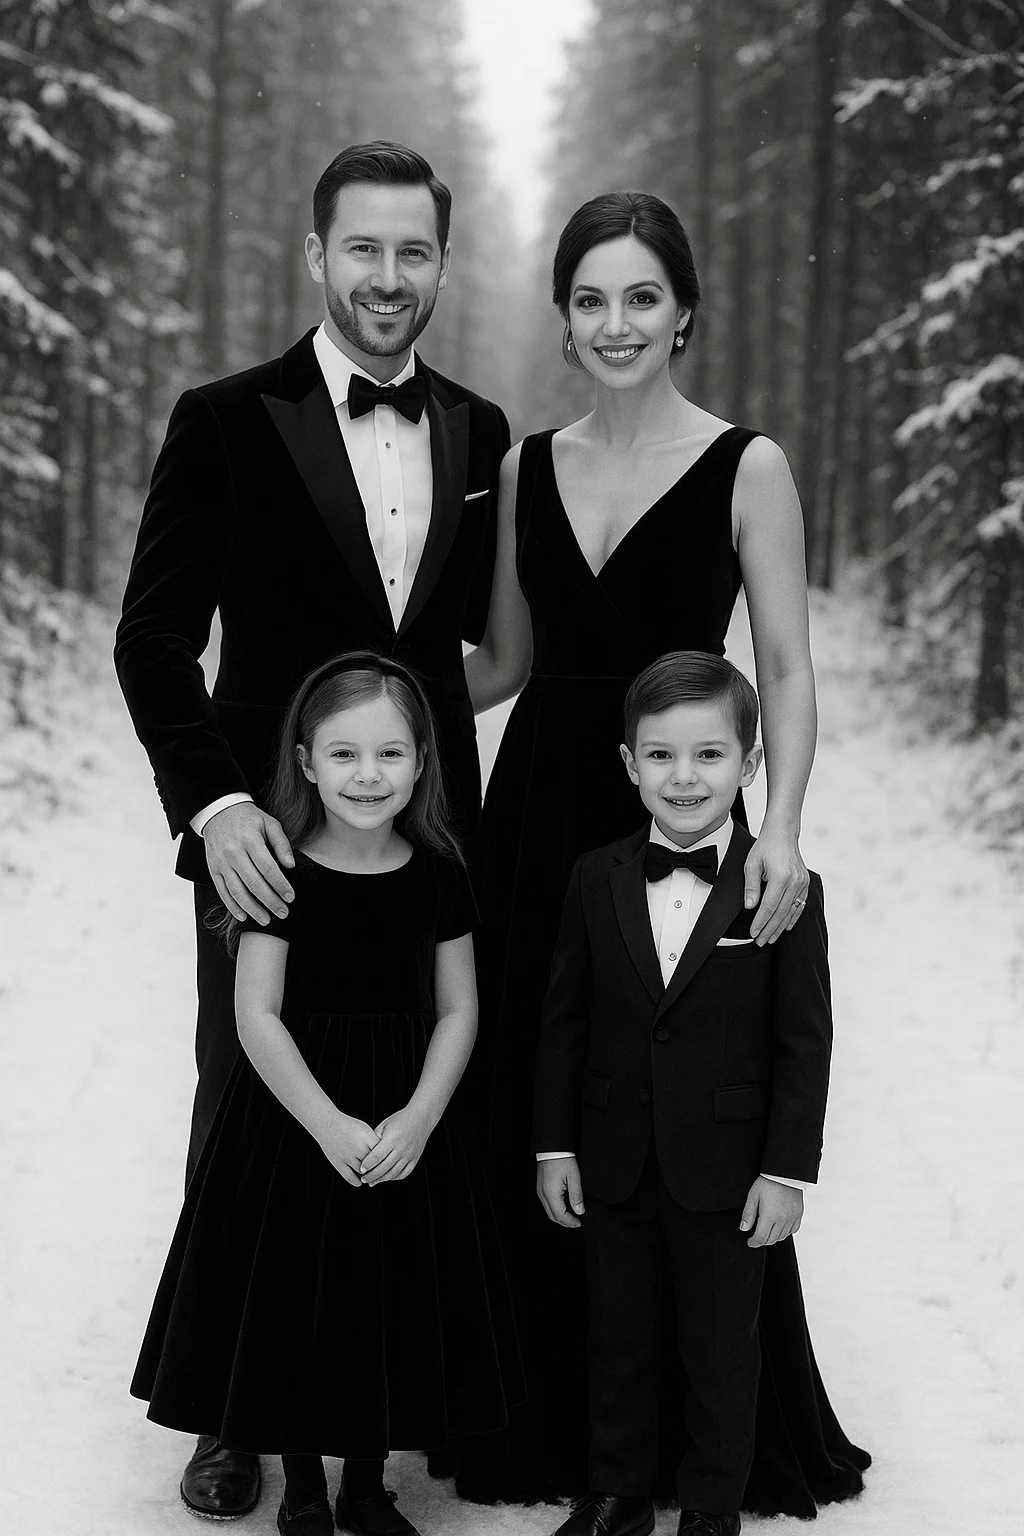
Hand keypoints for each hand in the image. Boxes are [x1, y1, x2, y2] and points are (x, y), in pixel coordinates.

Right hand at [203, 802, 294, 923]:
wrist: (218, 811)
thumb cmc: (248, 818)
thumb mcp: (269, 823)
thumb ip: (281, 844)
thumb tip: (290, 865)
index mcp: (250, 841)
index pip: (268, 868)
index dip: (280, 885)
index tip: (290, 897)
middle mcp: (234, 853)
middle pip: (254, 883)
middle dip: (270, 901)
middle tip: (283, 912)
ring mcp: (221, 863)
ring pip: (237, 892)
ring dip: (253, 909)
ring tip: (266, 919)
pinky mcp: (213, 869)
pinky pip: (222, 892)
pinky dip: (232, 907)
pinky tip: (244, 916)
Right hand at [319, 1113, 379, 1188]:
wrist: (327, 1124)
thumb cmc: (348, 1126)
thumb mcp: (365, 1129)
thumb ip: (374, 1141)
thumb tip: (385, 1154)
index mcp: (366, 1137)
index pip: (382, 1152)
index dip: (386, 1156)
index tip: (388, 1159)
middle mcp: (357, 1148)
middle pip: (374, 1163)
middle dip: (378, 1167)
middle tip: (381, 1170)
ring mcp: (347, 1157)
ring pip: (363, 1172)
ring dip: (368, 1174)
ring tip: (371, 1175)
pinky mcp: (338, 1163)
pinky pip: (350, 1177)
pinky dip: (356, 1182)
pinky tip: (360, 1182)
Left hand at [359, 1105, 431, 1185]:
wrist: (421, 1118)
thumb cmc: (401, 1120)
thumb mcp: (384, 1125)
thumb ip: (374, 1138)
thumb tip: (365, 1150)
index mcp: (392, 1139)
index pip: (377, 1156)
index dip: (368, 1164)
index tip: (361, 1169)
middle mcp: (401, 1149)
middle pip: (384, 1167)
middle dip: (372, 1175)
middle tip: (364, 1179)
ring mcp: (409, 1155)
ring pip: (394, 1173)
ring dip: (382, 1179)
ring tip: (373, 1182)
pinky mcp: (414, 1159)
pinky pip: (404, 1173)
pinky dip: (394, 1178)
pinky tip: (387, 1178)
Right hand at [537, 1156, 584, 1227]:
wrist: (552, 1148)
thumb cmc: (563, 1159)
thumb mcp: (574, 1177)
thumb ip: (577, 1196)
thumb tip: (580, 1211)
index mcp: (551, 1193)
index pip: (560, 1215)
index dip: (571, 1222)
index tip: (580, 1222)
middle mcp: (543, 1195)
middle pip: (553, 1216)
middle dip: (566, 1222)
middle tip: (577, 1222)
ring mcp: (540, 1192)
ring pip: (549, 1211)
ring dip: (561, 1216)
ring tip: (573, 1215)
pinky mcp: (541, 1188)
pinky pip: (548, 1204)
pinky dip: (556, 1209)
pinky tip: (565, 1206)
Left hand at [739, 1176, 802, 1247]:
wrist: (785, 1172)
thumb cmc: (768, 1182)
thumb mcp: (753, 1196)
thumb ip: (748, 1214)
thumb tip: (744, 1229)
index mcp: (769, 1216)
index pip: (761, 1238)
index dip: (754, 1243)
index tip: (750, 1242)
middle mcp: (782, 1220)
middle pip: (771, 1239)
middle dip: (762, 1241)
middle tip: (757, 1238)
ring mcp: (792, 1218)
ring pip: (782, 1236)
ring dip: (773, 1237)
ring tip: (767, 1232)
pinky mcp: (799, 1214)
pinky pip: (793, 1230)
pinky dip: (785, 1232)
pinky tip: (780, 1227)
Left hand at [743, 825, 808, 945]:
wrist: (783, 834)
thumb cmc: (765, 847)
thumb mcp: (751, 864)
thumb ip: (751, 886)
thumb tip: (750, 907)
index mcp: (781, 877)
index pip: (769, 906)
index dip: (761, 922)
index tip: (753, 933)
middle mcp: (795, 882)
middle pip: (781, 913)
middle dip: (770, 929)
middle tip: (760, 942)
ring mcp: (802, 883)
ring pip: (791, 911)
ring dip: (780, 927)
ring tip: (770, 939)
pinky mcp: (805, 883)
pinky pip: (800, 905)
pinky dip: (793, 917)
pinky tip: (786, 927)